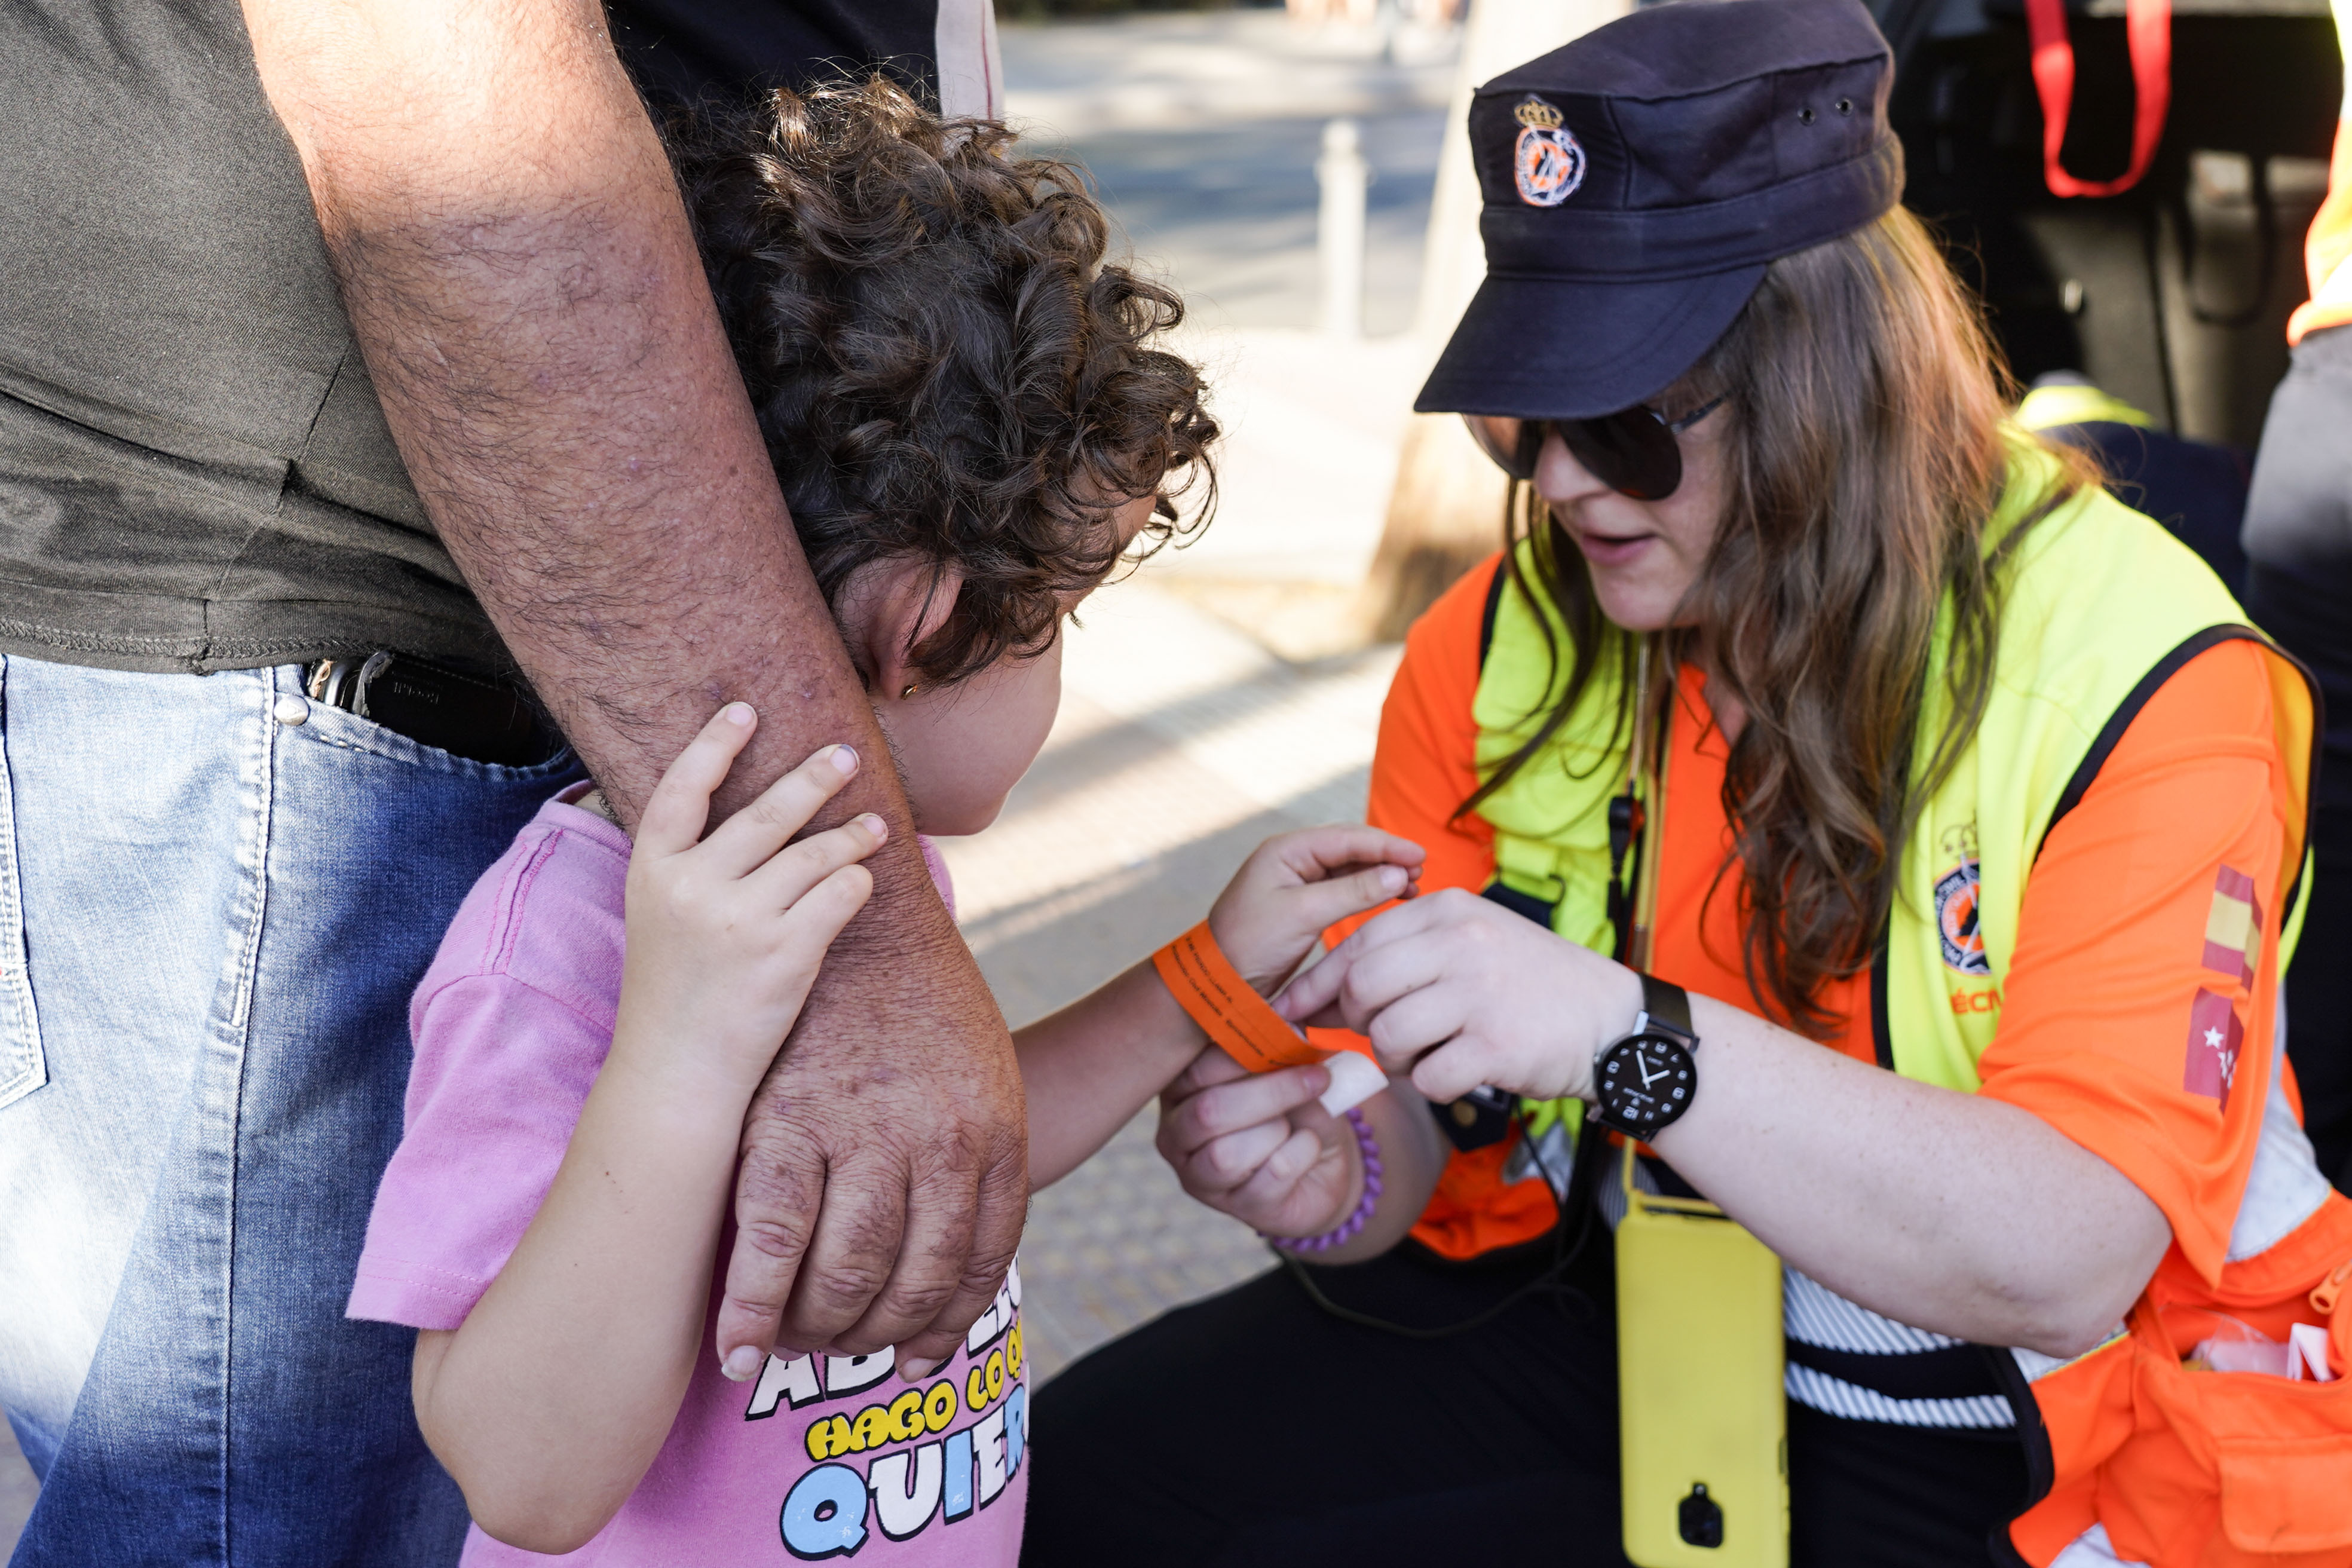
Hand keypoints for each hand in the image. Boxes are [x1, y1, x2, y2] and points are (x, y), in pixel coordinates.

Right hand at [618, 707, 881, 1092]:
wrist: (677, 1069)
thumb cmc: (674, 990)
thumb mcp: (658, 915)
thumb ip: (692, 864)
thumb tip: (758, 812)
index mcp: (652, 871)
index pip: (683, 790)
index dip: (713, 745)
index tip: (744, 709)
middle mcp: (693, 888)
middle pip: (767, 813)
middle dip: (814, 778)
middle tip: (845, 754)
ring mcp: (740, 920)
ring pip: (816, 854)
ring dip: (853, 836)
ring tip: (877, 827)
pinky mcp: (785, 952)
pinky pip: (839, 895)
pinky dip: (856, 885)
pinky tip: (861, 882)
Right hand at [720, 850, 1025, 1381]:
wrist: (856, 919)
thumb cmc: (919, 1008)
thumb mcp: (982, 1078)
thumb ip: (974, 1164)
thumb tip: (955, 1268)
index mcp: (997, 1134)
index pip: (981, 1263)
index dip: (946, 1324)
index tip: (916, 1359)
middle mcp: (939, 1142)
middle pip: (915, 1281)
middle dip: (879, 1336)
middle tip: (846, 1349)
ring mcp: (862, 1133)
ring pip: (846, 1274)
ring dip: (818, 1330)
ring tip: (795, 1344)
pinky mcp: (785, 1122)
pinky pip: (769, 1238)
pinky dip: (751, 1308)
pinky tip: (740, 1348)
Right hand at [1154, 1047, 1361, 1238]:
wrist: (1324, 1163)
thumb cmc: (1297, 1105)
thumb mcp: (1289, 1067)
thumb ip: (1281, 1046)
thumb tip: (1290, 1023)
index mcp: (1179, 1088)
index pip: (1196, 1067)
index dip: (1246, 1051)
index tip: (1294, 1036)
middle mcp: (1176, 1134)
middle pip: (1209, 1112)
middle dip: (1271, 1091)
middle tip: (1318, 1077)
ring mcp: (1200, 1176)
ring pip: (1227, 1154)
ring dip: (1278, 1129)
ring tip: (1299, 1122)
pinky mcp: (1237, 1207)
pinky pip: (1268, 1178)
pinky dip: (1300, 1154)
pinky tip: (1308, 1145)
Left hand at [1205, 826, 1423, 993]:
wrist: (1220, 983)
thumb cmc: (1250, 945)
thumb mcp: (1303, 915)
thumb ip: (1352, 892)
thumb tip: (1397, 874)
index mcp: (1286, 850)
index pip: (1346, 838)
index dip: (1386, 845)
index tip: (1419, 855)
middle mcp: (1293, 859)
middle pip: (1351, 848)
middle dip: (1387, 858)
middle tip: (1422, 870)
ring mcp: (1299, 881)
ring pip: (1351, 869)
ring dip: (1381, 875)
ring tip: (1414, 886)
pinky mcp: (1305, 904)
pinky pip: (1344, 890)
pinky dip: (1369, 892)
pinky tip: (1392, 898)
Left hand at [1276, 888, 1643, 1104]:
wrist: (1610, 1020)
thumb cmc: (1527, 985)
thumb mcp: (1470, 943)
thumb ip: (1403, 957)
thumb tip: (1320, 994)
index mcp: (1448, 911)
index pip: (1358, 942)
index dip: (1321, 982)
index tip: (1300, 1009)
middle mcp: (1461, 943)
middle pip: (1363, 987)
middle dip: (1358, 1022)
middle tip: (1383, 1036)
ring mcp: (1479, 994)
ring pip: (1388, 1035)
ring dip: (1396, 1060)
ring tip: (1427, 1056)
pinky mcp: (1496, 1045)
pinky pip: (1428, 1077)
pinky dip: (1433, 1086)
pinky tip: (1458, 1074)